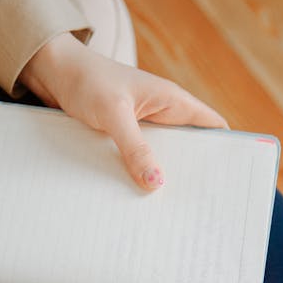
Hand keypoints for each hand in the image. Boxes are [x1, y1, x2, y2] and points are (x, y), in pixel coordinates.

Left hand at [19, 33, 227, 189]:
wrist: (52, 71)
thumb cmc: (86, 80)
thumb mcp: (113, 114)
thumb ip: (135, 148)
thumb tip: (157, 183)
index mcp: (171, 101)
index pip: (212, 126)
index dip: (225, 151)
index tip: (230, 181)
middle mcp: (161, 114)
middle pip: (189, 149)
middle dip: (194, 175)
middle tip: (198, 209)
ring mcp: (142, 128)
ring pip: (162, 158)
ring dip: (162, 179)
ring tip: (168, 212)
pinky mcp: (122, 138)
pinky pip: (138, 161)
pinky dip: (139, 177)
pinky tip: (135, 199)